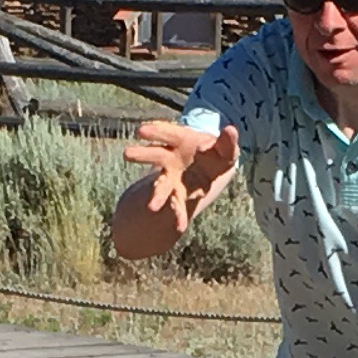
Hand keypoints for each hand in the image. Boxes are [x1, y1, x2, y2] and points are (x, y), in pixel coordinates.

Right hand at [125, 116, 241, 222]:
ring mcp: (171, 177)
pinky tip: (180, 227)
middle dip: (142, 155)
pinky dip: (178, 217)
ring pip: (161, 185)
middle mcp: (171, 157)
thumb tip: (230, 130)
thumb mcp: (225, 148)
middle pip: (154, 155)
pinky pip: (177, 207)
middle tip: (127, 154)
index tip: (142, 132)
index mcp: (181, 140)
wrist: (210, 170)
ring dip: (156, 196)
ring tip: (151, 208)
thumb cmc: (216, 155)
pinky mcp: (177, 195)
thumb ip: (227, 141)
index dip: (156, 131)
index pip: (167, 133)